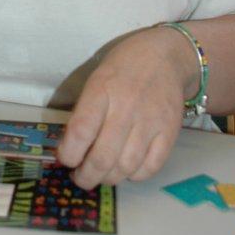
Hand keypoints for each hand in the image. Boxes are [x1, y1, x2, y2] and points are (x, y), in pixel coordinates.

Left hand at [57, 28, 192, 188]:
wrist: (166, 56)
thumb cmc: (123, 66)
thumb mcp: (96, 78)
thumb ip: (85, 110)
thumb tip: (71, 146)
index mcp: (102, 89)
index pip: (80, 131)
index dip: (68, 154)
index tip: (65, 159)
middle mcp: (126, 107)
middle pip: (103, 157)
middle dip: (86, 176)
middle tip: (81, 178)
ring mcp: (150, 121)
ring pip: (126, 167)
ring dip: (109, 179)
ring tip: (102, 175)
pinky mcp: (170, 132)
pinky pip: (151, 167)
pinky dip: (135, 175)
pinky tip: (127, 168)